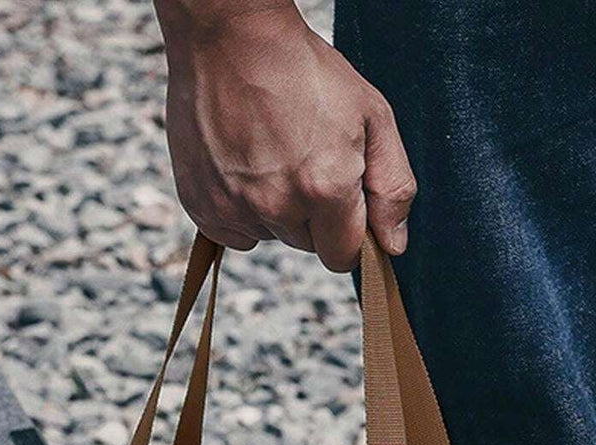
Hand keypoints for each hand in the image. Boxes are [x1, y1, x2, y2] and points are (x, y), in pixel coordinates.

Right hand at [157, 3, 415, 270]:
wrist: (230, 38)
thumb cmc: (304, 70)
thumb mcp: (372, 116)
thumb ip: (392, 187)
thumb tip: (393, 245)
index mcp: (325, 189)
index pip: (344, 255)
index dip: (349, 232)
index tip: (345, 203)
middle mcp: (278, 207)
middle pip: (308, 245)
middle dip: (313, 215)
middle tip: (304, 159)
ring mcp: (235, 208)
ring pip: (270, 236)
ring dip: (276, 210)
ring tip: (271, 154)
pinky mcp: (202, 206)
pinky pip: (234, 232)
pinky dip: (241, 209)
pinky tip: (245, 167)